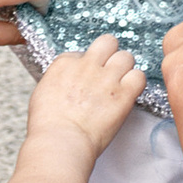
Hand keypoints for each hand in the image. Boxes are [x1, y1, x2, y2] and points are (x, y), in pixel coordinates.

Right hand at [22, 34, 146, 166]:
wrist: (60, 140)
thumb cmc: (47, 125)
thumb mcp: (42, 92)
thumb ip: (59, 81)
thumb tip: (68, 82)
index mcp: (65, 63)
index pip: (83, 53)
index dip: (88, 66)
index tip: (87, 79)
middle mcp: (87, 65)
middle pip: (108, 43)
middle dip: (110, 55)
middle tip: (109, 72)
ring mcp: (107, 78)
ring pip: (126, 57)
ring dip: (125, 69)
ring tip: (120, 84)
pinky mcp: (123, 94)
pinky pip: (139, 77)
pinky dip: (136, 84)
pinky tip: (129, 93)